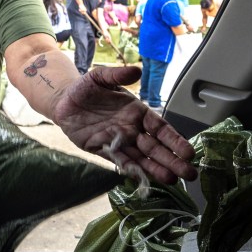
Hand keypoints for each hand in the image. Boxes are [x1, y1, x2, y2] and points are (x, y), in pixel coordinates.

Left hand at [52, 66, 197, 183]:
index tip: (188, 151)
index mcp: (137, 112)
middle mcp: (131, 129)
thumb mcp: (100, 76)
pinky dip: (131, 170)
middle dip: (172, 160)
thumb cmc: (84, 88)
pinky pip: (119, 162)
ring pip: (140, 158)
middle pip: (155, 147)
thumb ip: (118, 74)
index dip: (174, 140)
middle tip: (189, 173)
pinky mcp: (102, 150)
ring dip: (156, 169)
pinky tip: (145, 179)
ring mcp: (118, 141)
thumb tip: (137, 71)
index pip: (160, 128)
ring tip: (171, 180)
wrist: (63, 101)